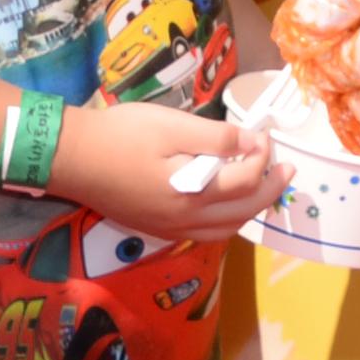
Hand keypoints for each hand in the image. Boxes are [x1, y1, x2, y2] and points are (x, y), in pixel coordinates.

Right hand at [49, 99, 290, 243]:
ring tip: (263, 188)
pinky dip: (225, 221)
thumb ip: (217, 138)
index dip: (261, 158)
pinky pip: (203, 233)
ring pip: (224, 230)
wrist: (71, 157)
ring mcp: (167, 229)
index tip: (263, 136)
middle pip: (241, 214)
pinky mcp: (153, 228)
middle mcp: (183, 221)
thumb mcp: (173, 127)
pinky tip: (225, 202)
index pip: (244, 182)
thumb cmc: (122, 135)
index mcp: (191, 195)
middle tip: (287, 171)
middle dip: (269, 191)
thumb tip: (254, 144)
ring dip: (249, 210)